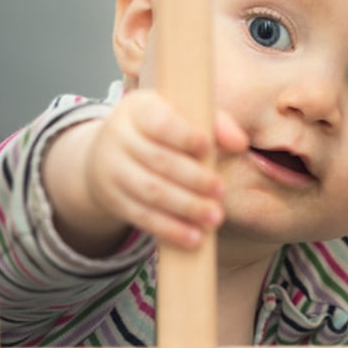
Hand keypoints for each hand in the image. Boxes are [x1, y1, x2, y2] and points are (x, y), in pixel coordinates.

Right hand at [84, 90, 248, 247]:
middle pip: (158, 161)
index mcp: (138, 110)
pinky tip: (193, 237)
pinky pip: (142, 217)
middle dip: (193, 178)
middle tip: (220, 190)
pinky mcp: (114, 200)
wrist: (107, 154)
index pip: (159, 122)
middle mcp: (119, 138)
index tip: (206, 146)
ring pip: (150, 192)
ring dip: (185, 207)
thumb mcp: (179, 116)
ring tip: (214, 217)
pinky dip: (169, 229)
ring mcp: (113, 171)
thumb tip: (240, 143)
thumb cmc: (157, 131)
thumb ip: (213, 124)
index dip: (183, 135)